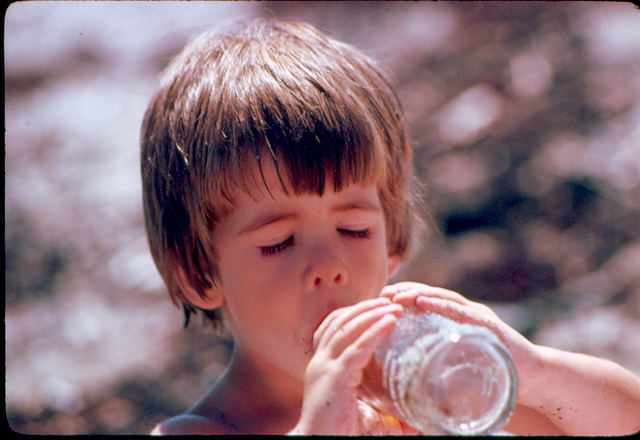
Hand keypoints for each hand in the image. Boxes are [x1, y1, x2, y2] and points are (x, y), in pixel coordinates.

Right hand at [291, 298, 402, 434]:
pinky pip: (357, 348)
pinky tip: (390, 321)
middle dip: (364, 307)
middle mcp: (320, 361)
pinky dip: (375, 331)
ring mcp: (325, 367)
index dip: (353, 313)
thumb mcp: (360, 414)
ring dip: (372, 313)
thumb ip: (382, 412)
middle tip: (388, 299)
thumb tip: (413, 425)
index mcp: (321, 364)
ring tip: (393, 306)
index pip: (333, 327)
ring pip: (347, 328)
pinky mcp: (336, 376)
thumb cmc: (337, 433)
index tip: (375, 305)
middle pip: (339, 321)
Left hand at [380, 282, 541, 402]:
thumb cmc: (493, 377)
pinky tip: (422, 302)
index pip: (423, 304)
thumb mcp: (459, 371)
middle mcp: (464, 313)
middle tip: (380, 295)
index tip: (377, 301)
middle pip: (428, 296)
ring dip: (416, 295)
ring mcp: (477, 316)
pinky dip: (441, 305)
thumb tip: (403, 395)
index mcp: (455, 321)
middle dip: (403, 293)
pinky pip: (461, 311)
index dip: (400, 300)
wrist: (533, 380)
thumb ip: (438, 372)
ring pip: (441, 298)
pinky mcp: (488, 325)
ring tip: (395, 296)